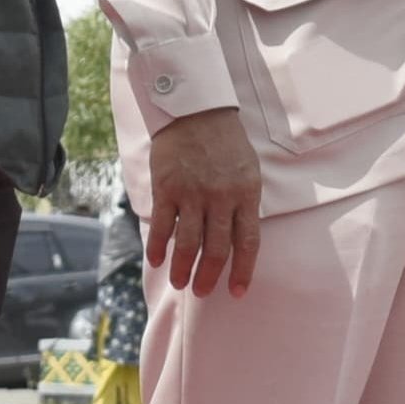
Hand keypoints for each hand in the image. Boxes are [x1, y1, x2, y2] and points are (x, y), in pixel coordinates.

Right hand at [145, 109, 264, 295]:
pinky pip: (163, 225)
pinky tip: (156, 261)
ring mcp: (192, 194)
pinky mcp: (167, 188)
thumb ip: (244, 203)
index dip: (243, 271)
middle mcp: (221, 198)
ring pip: (188, 243)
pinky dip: (158, 246)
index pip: (247, 242)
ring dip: (182, 268)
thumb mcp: (248, 170)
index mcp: (246, 194)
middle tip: (202, 292)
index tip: (237, 292)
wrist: (196, 111)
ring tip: (180, 283)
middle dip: (209, 276)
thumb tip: (237, 239)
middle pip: (216, 249)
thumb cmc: (226, 142)